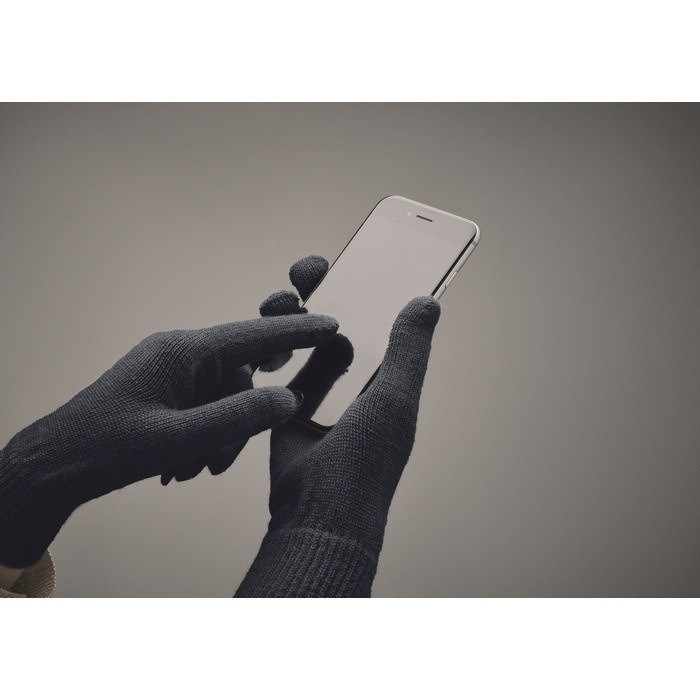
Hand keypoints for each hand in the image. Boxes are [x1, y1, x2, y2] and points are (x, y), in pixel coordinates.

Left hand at [0, 313, 336, 567]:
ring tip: (187, 468)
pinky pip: (207, 410)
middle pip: (239, 379)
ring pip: (225, 401)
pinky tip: (178, 465)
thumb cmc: (101, 447)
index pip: (252, 334)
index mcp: (181, 352)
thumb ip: (236, 418)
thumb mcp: (174, 438)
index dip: (296, 331)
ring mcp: (173, 375)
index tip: (331, 325)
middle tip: (218, 454)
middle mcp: (180, 357)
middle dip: (238, 420)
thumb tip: (288, 400)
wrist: (55, 466)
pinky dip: (203, 439)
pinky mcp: (167, 394)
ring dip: (216, 439)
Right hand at [237, 256, 439, 596]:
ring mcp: (322, 388)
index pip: (382, 318)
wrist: (318, 511)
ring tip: (285, 297)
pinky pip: (284, 361)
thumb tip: (427, 299)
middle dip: (326, 288)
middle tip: (310, 269)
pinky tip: (270, 323)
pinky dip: (276, 340)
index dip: (372, 285)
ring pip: (309, 335)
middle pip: (341, 319)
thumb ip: (408, 350)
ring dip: (296, 312)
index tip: (358, 254)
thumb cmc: (367, 462)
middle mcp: (356, 377)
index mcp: (387, 375)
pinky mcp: (289, 400)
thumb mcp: (394, 400)